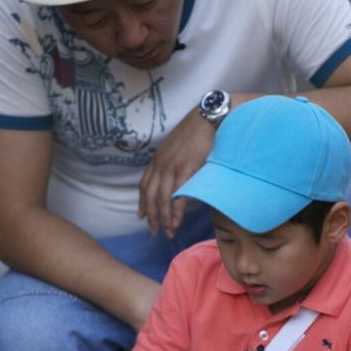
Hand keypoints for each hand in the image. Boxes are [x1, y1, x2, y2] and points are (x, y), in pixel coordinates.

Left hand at [138, 109, 213, 236]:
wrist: (208, 118)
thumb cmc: (197, 132)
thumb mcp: (177, 147)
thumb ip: (172, 162)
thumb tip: (175, 177)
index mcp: (158, 158)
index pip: (144, 185)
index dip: (143, 203)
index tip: (142, 216)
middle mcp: (161, 163)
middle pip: (150, 196)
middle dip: (152, 216)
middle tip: (155, 231)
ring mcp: (172, 166)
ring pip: (162, 198)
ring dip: (164, 218)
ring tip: (168, 232)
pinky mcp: (186, 169)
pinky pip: (178, 195)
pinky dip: (176, 211)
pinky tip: (177, 222)